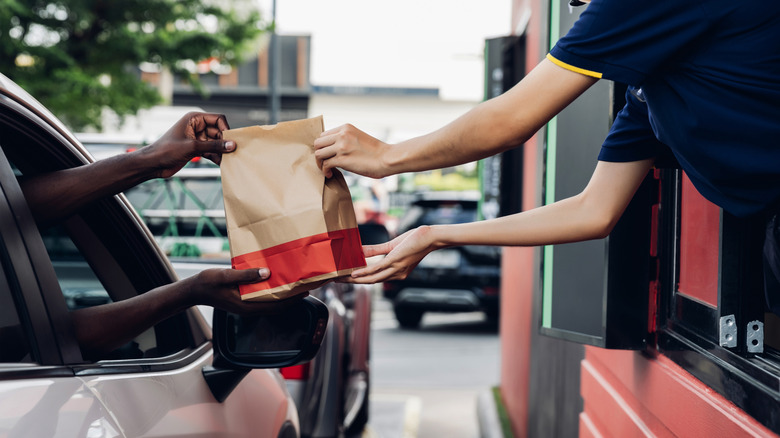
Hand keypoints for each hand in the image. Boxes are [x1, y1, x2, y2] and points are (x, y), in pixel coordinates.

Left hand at [141, 112, 234, 178]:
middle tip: (232, 153)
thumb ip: (214, 146)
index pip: (218, 119)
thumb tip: (232, 145)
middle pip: (218, 132)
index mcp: (194, 119)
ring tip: (228, 160)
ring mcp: (197, 138)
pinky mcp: (196, 149)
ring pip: (216, 143)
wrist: (153, 164)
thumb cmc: (167, 150)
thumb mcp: (192, 147)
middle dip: (225, 142)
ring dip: (221, 151)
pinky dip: (216, 157)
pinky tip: (222, 164)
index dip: (226, 128)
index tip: (231, 141)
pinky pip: (211, 151)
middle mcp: (197, 126)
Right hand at [190, 268, 306, 314]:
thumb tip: (267, 273)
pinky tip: (277, 281)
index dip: (292, 300)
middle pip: (276, 306)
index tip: (304, 292)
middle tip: (305, 286)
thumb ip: (246, 275)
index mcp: (246, 305)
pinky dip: (272, 291)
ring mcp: (246, 305)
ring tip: (295, 283)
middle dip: (291, 298)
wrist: (194, 290)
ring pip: (270, 302)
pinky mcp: (244, 300)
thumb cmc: (208, 282)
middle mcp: (249, 308)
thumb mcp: (226, 275)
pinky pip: (263, 298)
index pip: (275, 306)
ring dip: (283, 295)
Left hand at [313, 124, 388, 178]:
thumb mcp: (359, 137)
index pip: (324, 135)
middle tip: (325, 161)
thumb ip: (346, 139)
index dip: (324, 146)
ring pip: (318, 154)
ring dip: (320, 163)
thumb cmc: (376, 152)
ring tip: (327, 169)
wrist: (387, 158)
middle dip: (320, 153)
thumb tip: (334, 149)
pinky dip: (325, 171)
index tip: (327, 154)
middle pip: (318, 143)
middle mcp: (342, 135)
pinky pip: (325, 164)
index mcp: (346, 128)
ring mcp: (341, 146)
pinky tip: (330, 174)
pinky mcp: (342, 159)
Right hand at [344, 226, 436, 282]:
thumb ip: (376, 250)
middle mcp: (396, 275)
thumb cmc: (415, 240)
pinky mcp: (394, 261)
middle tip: (337, 281)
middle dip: (352, 282)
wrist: (430, 237)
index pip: (374, 279)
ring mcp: (395, 269)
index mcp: (396, 273)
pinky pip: (376, 269)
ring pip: (371, 278)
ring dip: (354, 280)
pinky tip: (353, 273)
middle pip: (370, 282)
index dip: (359, 280)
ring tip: (341, 279)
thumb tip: (360, 251)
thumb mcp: (392, 246)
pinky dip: (363, 272)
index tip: (345, 279)